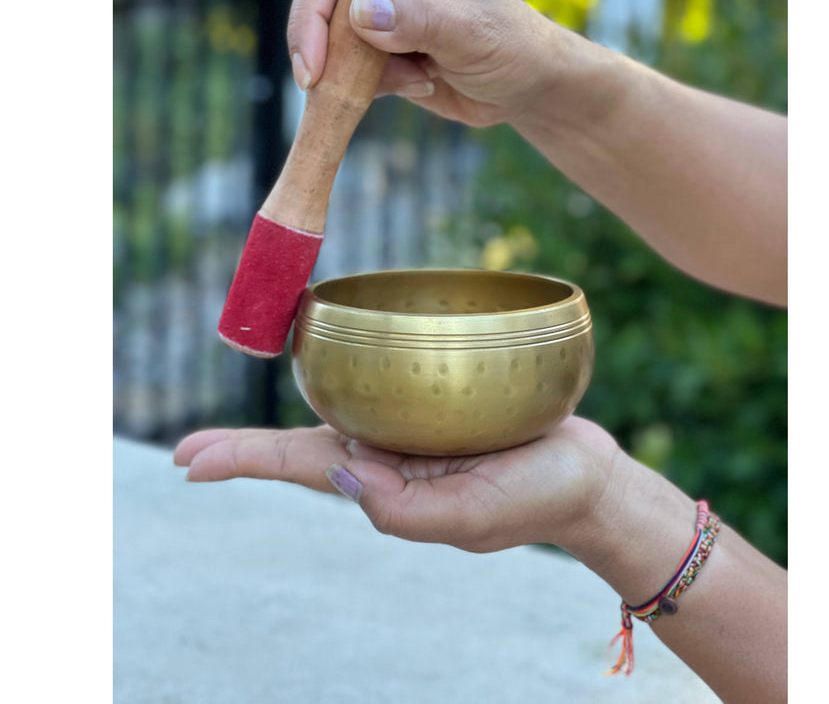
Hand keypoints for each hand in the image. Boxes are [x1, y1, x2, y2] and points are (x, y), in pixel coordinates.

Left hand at [173, 415, 620, 553]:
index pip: (303, 470)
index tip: (188, 462)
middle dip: (246, 447)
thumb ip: (405, 511)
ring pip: (341, 408)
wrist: (586, 477)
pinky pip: (387, 380)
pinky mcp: (441, 395)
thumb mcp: (471, 518)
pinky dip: (351, 372)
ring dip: (288, 407)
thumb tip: (337, 474)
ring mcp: (412, 424)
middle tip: (186, 450)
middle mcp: (390, 453)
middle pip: (306, 441)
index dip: (245, 460)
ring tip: (238, 417)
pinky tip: (336, 366)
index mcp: (388, 484)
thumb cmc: (534, 501)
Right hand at [287, 0, 578, 126]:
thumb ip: (420, 20)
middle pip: (322, 8)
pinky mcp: (382, 55)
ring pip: (333, 48)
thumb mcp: (473, 33)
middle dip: (327, 52)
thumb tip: (361, 13)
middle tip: (339, 90)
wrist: (530, 86)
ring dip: (362, 76)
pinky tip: (424, 85)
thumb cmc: (515, 47)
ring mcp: (382, 19)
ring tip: (420, 80)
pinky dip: (375, 90)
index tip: (312, 69)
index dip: (313, 17)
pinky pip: (351, 75)